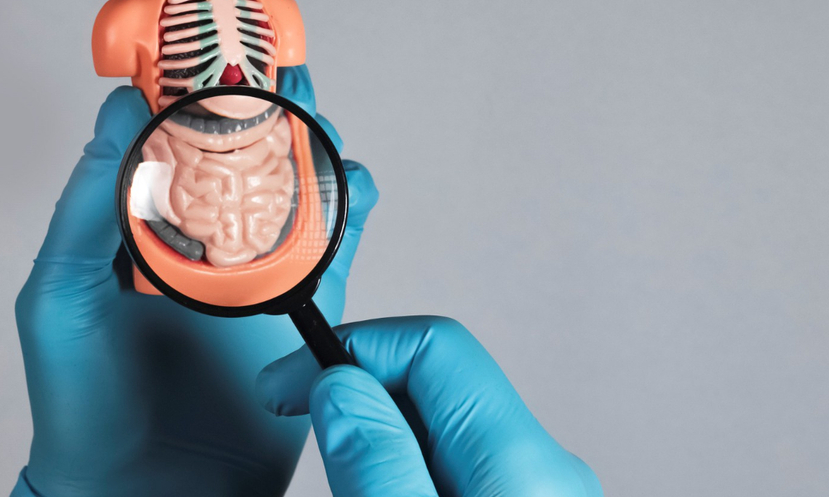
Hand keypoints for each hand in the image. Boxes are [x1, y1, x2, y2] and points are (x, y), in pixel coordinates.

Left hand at [11, 0, 379, 496]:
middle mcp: (199, 229)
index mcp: (138, 213)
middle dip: (264, 72)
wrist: (138, 494)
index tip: (211, 5)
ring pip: (294, 171)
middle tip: (278, 30)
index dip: (191, 57)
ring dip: (310, 126)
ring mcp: (252, 263)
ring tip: (312, 103)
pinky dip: (348, 201)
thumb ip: (89, 204)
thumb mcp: (59, 295)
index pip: (168, 116)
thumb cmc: (81, 402)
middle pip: (243, 131)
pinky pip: (335, 240)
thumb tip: (121, 111)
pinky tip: (346, 178)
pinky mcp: (299, 304)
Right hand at [257, 317, 603, 496]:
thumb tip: (340, 388)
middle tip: (293, 416)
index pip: (433, 346)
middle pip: (432, 384)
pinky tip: (373, 487)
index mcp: (522, 465)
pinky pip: (449, 465)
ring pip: (435, 428)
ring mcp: (532, 492)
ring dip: (372, 434)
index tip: (289, 383)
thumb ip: (380, 467)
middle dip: (354, 391)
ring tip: (335, 474)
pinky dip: (397, 465)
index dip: (352, 348)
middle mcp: (539, 469)